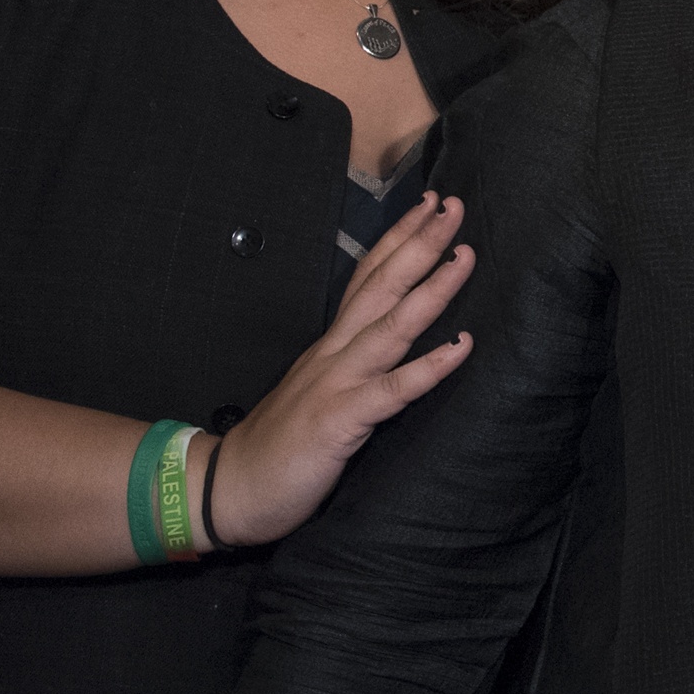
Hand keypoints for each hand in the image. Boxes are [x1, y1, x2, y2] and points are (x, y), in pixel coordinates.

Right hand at [204, 191, 474, 547]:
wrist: (227, 488)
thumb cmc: (280, 441)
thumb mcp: (317, 386)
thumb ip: (349, 359)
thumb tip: (389, 336)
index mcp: (332, 343)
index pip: (369, 277)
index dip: (399, 239)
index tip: (431, 204)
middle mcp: (335, 352)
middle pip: (382, 285)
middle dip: (420, 242)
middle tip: (454, 204)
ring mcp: (337, 383)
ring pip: (391, 326)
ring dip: (432, 289)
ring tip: (465, 256)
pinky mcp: (340, 421)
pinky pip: (392, 390)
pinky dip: (428, 366)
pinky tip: (461, 347)